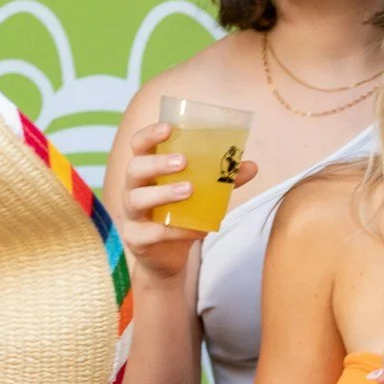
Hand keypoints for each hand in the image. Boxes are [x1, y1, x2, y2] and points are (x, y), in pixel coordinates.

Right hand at [115, 121, 256, 280]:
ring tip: (189, 190)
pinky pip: (152, 233)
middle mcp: (134, 188)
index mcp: (148, 170)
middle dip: (157, 163)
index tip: (168, 128)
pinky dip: (175, 230)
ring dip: (163, 193)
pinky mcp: (136, 239)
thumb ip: (223, 180)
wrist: (169, 256)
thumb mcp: (203, 194)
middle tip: (183, 161)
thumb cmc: (182, 214)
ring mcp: (132, 215)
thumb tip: (252, 166)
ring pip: (137, 199)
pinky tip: (197, 228)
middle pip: (135, 168)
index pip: (139, 145)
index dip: (149, 134)